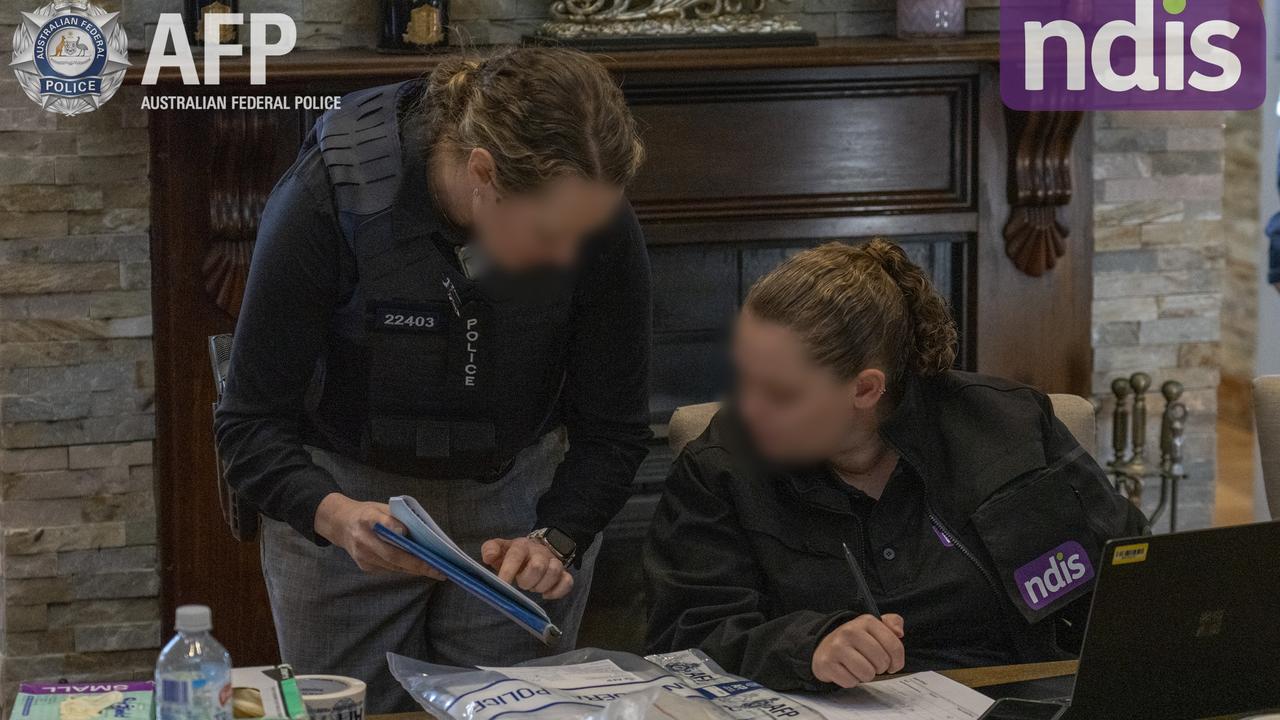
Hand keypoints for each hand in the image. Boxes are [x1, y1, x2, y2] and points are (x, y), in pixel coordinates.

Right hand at [314, 493, 443, 579]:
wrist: (341, 524)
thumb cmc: (368, 514)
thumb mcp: (380, 507)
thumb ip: (396, 517)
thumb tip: (418, 532)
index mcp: (367, 518)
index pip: (380, 522)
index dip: (391, 526)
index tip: (404, 532)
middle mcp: (363, 539)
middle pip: (392, 554)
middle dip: (417, 564)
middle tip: (438, 569)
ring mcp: (362, 555)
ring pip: (392, 565)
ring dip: (415, 569)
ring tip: (435, 571)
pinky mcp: (364, 566)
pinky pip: (389, 569)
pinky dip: (405, 568)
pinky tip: (419, 568)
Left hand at [481, 537, 573, 599]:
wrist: (537, 549)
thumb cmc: (514, 554)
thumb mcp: (500, 549)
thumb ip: (490, 549)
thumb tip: (488, 557)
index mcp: (521, 546)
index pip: (516, 555)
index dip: (509, 570)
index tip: (502, 584)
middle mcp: (539, 553)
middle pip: (538, 566)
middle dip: (527, 581)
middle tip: (521, 584)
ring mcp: (554, 562)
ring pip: (555, 572)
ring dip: (542, 585)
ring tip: (534, 587)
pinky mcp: (564, 573)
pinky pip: (568, 582)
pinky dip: (557, 591)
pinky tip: (546, 594)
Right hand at [811, 614, 905, 687]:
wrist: (823, 645)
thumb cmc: (856, 640)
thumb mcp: (875, 626)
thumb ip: (893, 623)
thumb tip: (899, 632)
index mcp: (866, 621)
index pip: (894, 646)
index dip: (898, 661)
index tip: (893, 664)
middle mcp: (850, 631)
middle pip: (881, 661)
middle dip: (880, 668)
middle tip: (872, 664)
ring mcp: (836, 646)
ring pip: (867, 673)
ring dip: (866, 675)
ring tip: (860, 667)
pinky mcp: (826, 662)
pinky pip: (850, 681)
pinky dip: (851, 680)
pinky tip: (847, 670)